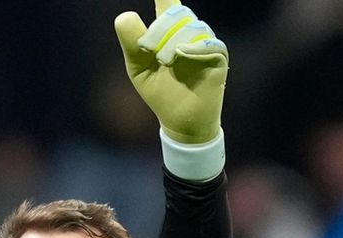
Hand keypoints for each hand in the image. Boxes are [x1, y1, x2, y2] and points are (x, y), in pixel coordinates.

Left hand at [114, 0, 227, 144]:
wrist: (178, 120)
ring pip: (194, 27)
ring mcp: (205, 45)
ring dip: (175, 41)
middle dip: (160, 29)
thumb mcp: (138, 68)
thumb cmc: (160, 92)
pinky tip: (181, 54)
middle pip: (178, 14)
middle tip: (149, 50)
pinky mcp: (218, 59)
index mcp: (169, 33)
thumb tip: (124, 16)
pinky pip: (212, 44)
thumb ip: (131, 43)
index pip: (168, 5)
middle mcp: (189, 34)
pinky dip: (195, 47)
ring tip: (166, 62)